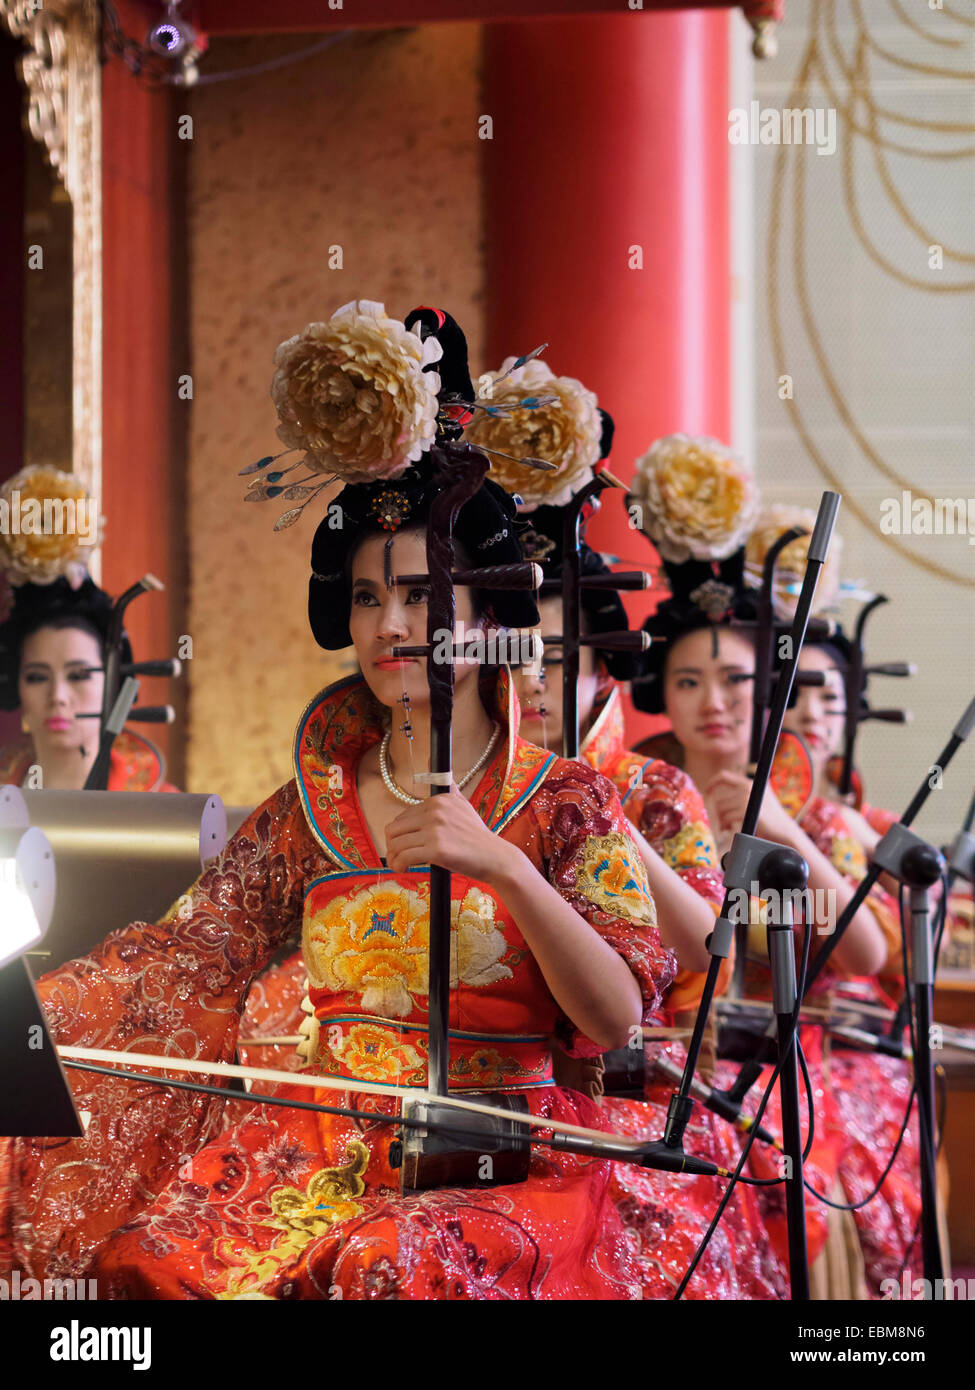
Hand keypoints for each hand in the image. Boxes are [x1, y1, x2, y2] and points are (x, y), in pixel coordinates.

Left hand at [384, 785, 515, 884]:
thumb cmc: (478, 835)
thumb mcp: (464, 804)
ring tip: (399, 865)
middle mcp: (435, 812)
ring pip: (396, 843)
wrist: (495, 857)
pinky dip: (399, 865)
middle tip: (397, 856)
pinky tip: (404, 870)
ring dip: (393, 857)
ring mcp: (435, 830)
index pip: (403, 816)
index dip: (400, 833)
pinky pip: (404, 857)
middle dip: (392, 844)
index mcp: (438, 800)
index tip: (405, 844)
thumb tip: (440, 765)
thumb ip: (449, 787)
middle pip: (394, 829)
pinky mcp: (436, 850)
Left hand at [704, 770, 794, 844]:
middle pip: (719, 799)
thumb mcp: (759, 798)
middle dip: (718, 813)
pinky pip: (727, 817)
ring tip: (728, 827)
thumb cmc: (770, 817)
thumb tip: (719, 795)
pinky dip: (726, 826)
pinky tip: (731, 830)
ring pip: (721, 809)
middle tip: (723, 823)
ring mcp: (746, 798)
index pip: (723, 776)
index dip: (712, 783)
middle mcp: (747, 787)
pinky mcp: (746, 810)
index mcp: (749, 783)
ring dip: (722, 821)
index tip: (706, 791)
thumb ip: (744, 793)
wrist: (784, 829)